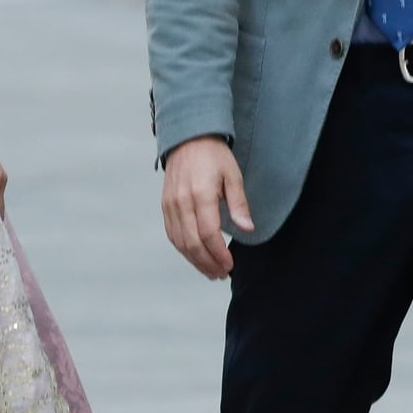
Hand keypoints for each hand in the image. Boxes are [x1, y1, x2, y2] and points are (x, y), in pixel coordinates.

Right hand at [160, 136, 251, 280]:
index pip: (208, 234)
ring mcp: (170, 205)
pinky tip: (196, 257)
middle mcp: (182, 202)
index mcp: (200, 194)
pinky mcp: (165, 206)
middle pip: (192, 243)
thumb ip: (239, 204)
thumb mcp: (233, 175)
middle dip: (208, 263)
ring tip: (211, 271)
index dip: (219, 254)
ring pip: (180, 242)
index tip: (230, 265)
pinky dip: (184, 250)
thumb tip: (247, 229)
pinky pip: (172, 234)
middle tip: (222, 274)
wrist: (188, 138)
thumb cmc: (214, 156)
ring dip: (195, 261)